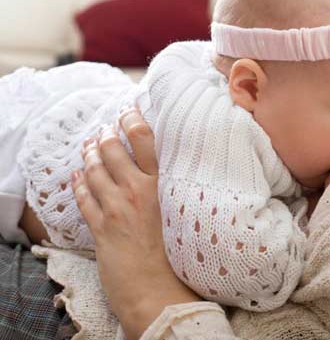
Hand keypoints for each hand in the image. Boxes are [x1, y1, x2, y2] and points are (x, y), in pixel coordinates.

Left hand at [72, 107, 199, 339]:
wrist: (158, 288)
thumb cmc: (179, 255)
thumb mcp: (183, 213)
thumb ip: (174, 189)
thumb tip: (173, 172)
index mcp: (163, 185)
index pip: (145, 139)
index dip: (133, 119)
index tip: (128, 110)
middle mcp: (138, 191)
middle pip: (114, 150)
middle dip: (105, 135)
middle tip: (104, 128)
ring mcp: (116, 208)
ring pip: (95, 170)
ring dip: (89, 155)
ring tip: (88, 146)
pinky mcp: (100, 226)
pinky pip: (83, 197)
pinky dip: (78, 183)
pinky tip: (77, 176)